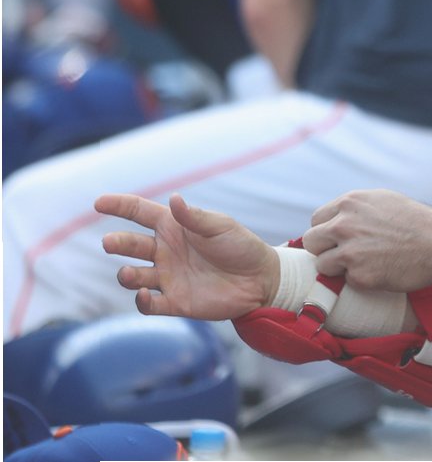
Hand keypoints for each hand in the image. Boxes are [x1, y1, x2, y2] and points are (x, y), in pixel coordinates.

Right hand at [95, 192, 278, 319]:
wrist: (261, 279)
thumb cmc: (241, 246)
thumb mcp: (221, 227)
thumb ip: (195, 217)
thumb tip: (174, 199)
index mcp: (174, 227)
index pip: (140, 212)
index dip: (119, 206)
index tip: (98, 203)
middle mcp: (165, 251)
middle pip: (131, 245)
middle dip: (118, 243)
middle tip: (109, 242)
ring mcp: (168, 276)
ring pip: (134, 276)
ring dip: (126, 275)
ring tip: (128, 273)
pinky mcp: (175, 301)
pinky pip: (149, 304)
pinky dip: (141, 301)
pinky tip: (143, 295)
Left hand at [303, 189, 431, 292]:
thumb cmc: (417, 221)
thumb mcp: (383, 200)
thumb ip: (355, 208)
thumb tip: (334, 219)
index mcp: (350, 203)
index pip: (316, 220)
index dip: (327, 232)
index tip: (338, 240)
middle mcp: (344, 225)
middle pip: (311, 241)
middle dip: (324, 249)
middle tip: (344, 255)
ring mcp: (350, 251)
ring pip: (322, 264)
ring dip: (337, 268)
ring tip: (362, 265)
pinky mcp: (359, 275)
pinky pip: (345, 281)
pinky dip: (359, 280)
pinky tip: (379, 272)